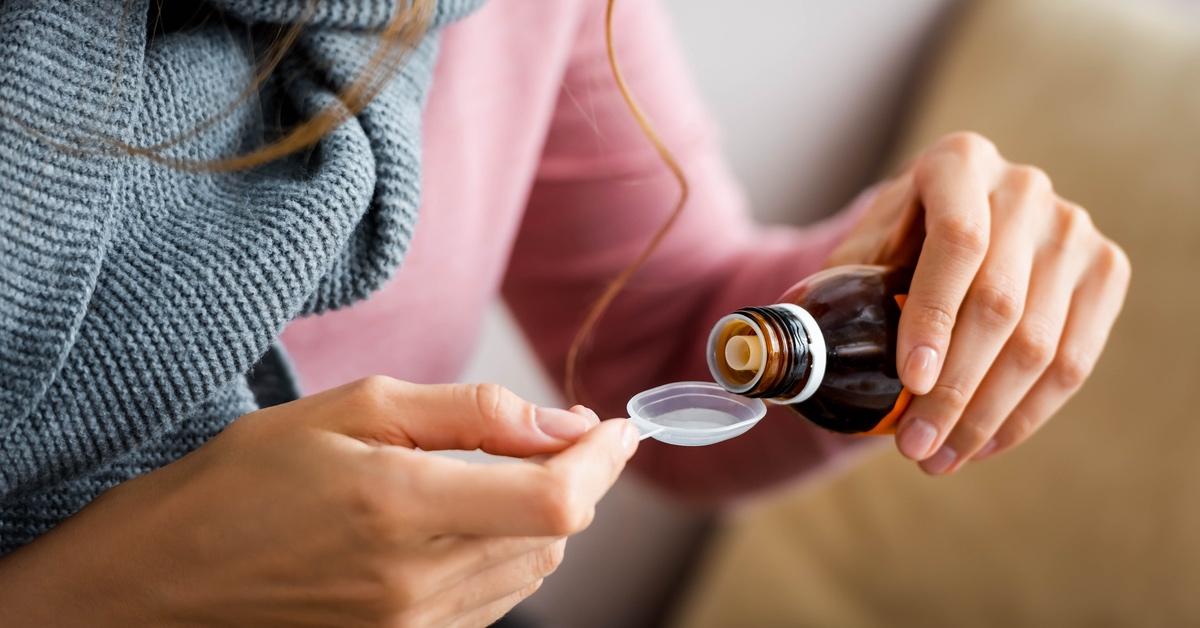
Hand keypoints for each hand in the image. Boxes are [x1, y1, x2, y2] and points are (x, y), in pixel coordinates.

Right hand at [0, 378, 636, 626]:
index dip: (604, 461)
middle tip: (558, 434)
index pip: (556, 499)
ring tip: (510, 471)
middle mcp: (416, 583)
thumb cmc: (244, 481)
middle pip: (555, 534)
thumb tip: (561, 422)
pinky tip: (473, 519)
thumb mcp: (351, 411)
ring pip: (532, 569)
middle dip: (576, 478)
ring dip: (544, 516)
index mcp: (401, 507)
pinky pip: (494, 600)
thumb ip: (469, 413)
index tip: (619, 427)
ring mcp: (411, 627)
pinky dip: (507, 553)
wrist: (163, 583)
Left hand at [827, 132, 1130, 474]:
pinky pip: (1076, 360)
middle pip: (1000, 302)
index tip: (911, 381)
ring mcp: (1073, 228)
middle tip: (915, 445)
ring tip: (939, 457)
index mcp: (958, 163)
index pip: (958, 242)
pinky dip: (1027, 414)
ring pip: (1042, 342)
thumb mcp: (864, 248)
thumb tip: (801, 345)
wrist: (950, 227)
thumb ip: (838, 285)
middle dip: (956, 389)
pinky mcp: (1104, 270)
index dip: (935, 316)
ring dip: (988, 415)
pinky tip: (983, 444)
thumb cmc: (896, 242)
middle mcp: (1025, 186)